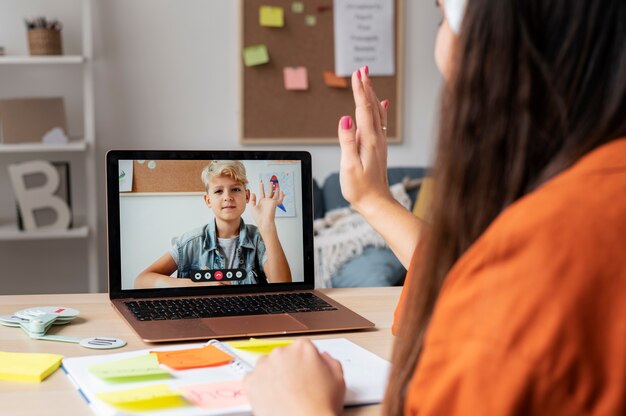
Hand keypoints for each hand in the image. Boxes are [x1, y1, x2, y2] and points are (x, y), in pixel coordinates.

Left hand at [243, 339, 345, 415]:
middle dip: (287, 367)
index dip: (304, 361)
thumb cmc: (321, 406)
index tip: (304, 371)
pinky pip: (252, 379)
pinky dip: (259, 387)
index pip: (301, 347)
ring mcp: (264, 366)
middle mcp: (281, 352)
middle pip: (283, 355)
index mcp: (302, 348)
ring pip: (266, 366)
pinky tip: (272, 397)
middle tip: (295, 385)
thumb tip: (323, 358)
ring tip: (283, 393)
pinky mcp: (251, 381)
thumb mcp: (338, 379)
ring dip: (272, 375)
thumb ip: (330, 362)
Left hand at [248, 180, 284, 231]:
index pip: (262, 192)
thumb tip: (253, 193)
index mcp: (262, 202)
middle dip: (270, 187)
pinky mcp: (275, 204)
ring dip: (276, 189)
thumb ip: (252, 200)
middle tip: (271, 181)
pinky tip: (282, 191)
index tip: (261, 182)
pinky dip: (281, 196)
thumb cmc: (258, 217)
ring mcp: (271, 202)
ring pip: (275, 194)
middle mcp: (267, 201)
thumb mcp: (252, 207)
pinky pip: (279, 199)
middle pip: (269, 192)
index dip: (261, 187)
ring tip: (276, 183)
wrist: (263, 221)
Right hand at [338, 66, 391, 213]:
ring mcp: (379, 142)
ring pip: (376, 112)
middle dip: (366, 86)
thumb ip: (347, 141)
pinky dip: (379, 109)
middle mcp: (376, 138)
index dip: (360, 90)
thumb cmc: (360, 188)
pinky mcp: (378, 147)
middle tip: (363, 69)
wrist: (376, 203)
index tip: (357, 73)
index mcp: (368, 140)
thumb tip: (345, 118)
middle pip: (372, 106)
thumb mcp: (349, 166)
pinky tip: (382, 104)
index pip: (363, 109)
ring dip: (372, 95)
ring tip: (368, 80)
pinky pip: (380, 122)